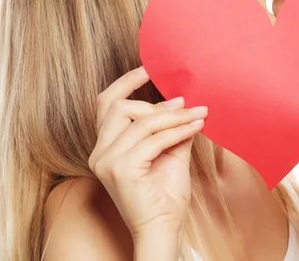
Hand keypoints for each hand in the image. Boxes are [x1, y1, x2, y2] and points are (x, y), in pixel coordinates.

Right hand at [88, 67, 207, 239]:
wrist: (163, 229)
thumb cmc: (165, 194)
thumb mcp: (169, 151)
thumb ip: (169, 126)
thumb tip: (182, 100)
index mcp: (106, 147)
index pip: (106, 104)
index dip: (125, 83)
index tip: (148, 68)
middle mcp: (100, 153)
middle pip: (120, 108)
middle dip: (155, 103)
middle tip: (186, 103)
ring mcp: (108, 162)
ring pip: (142, 122)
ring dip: (174, 116)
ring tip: (198, 113)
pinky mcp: (122, 170)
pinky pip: (154, 139)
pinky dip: (178, 130)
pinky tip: (197, 126)